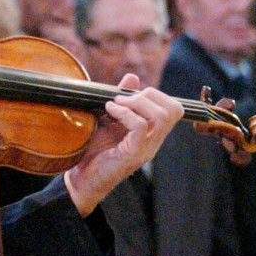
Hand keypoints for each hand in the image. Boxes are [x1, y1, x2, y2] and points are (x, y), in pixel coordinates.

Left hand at [64, 74, 183, 215]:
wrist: (82, 179)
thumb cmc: (94, 151)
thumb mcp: (110, 119)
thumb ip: (124, 100)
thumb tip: (133, 77)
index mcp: (152, 133)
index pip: (174, 108)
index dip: (155, 94)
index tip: (129, 96)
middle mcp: (154, 141)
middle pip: (173, 109)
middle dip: (149, 95)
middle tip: (124, 99)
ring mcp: (146, 149)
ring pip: (161, 116)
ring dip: (137, 103)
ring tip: (117, 104)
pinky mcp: (134, 154)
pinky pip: (139, 126)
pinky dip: (124, 113)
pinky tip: (110, 110)